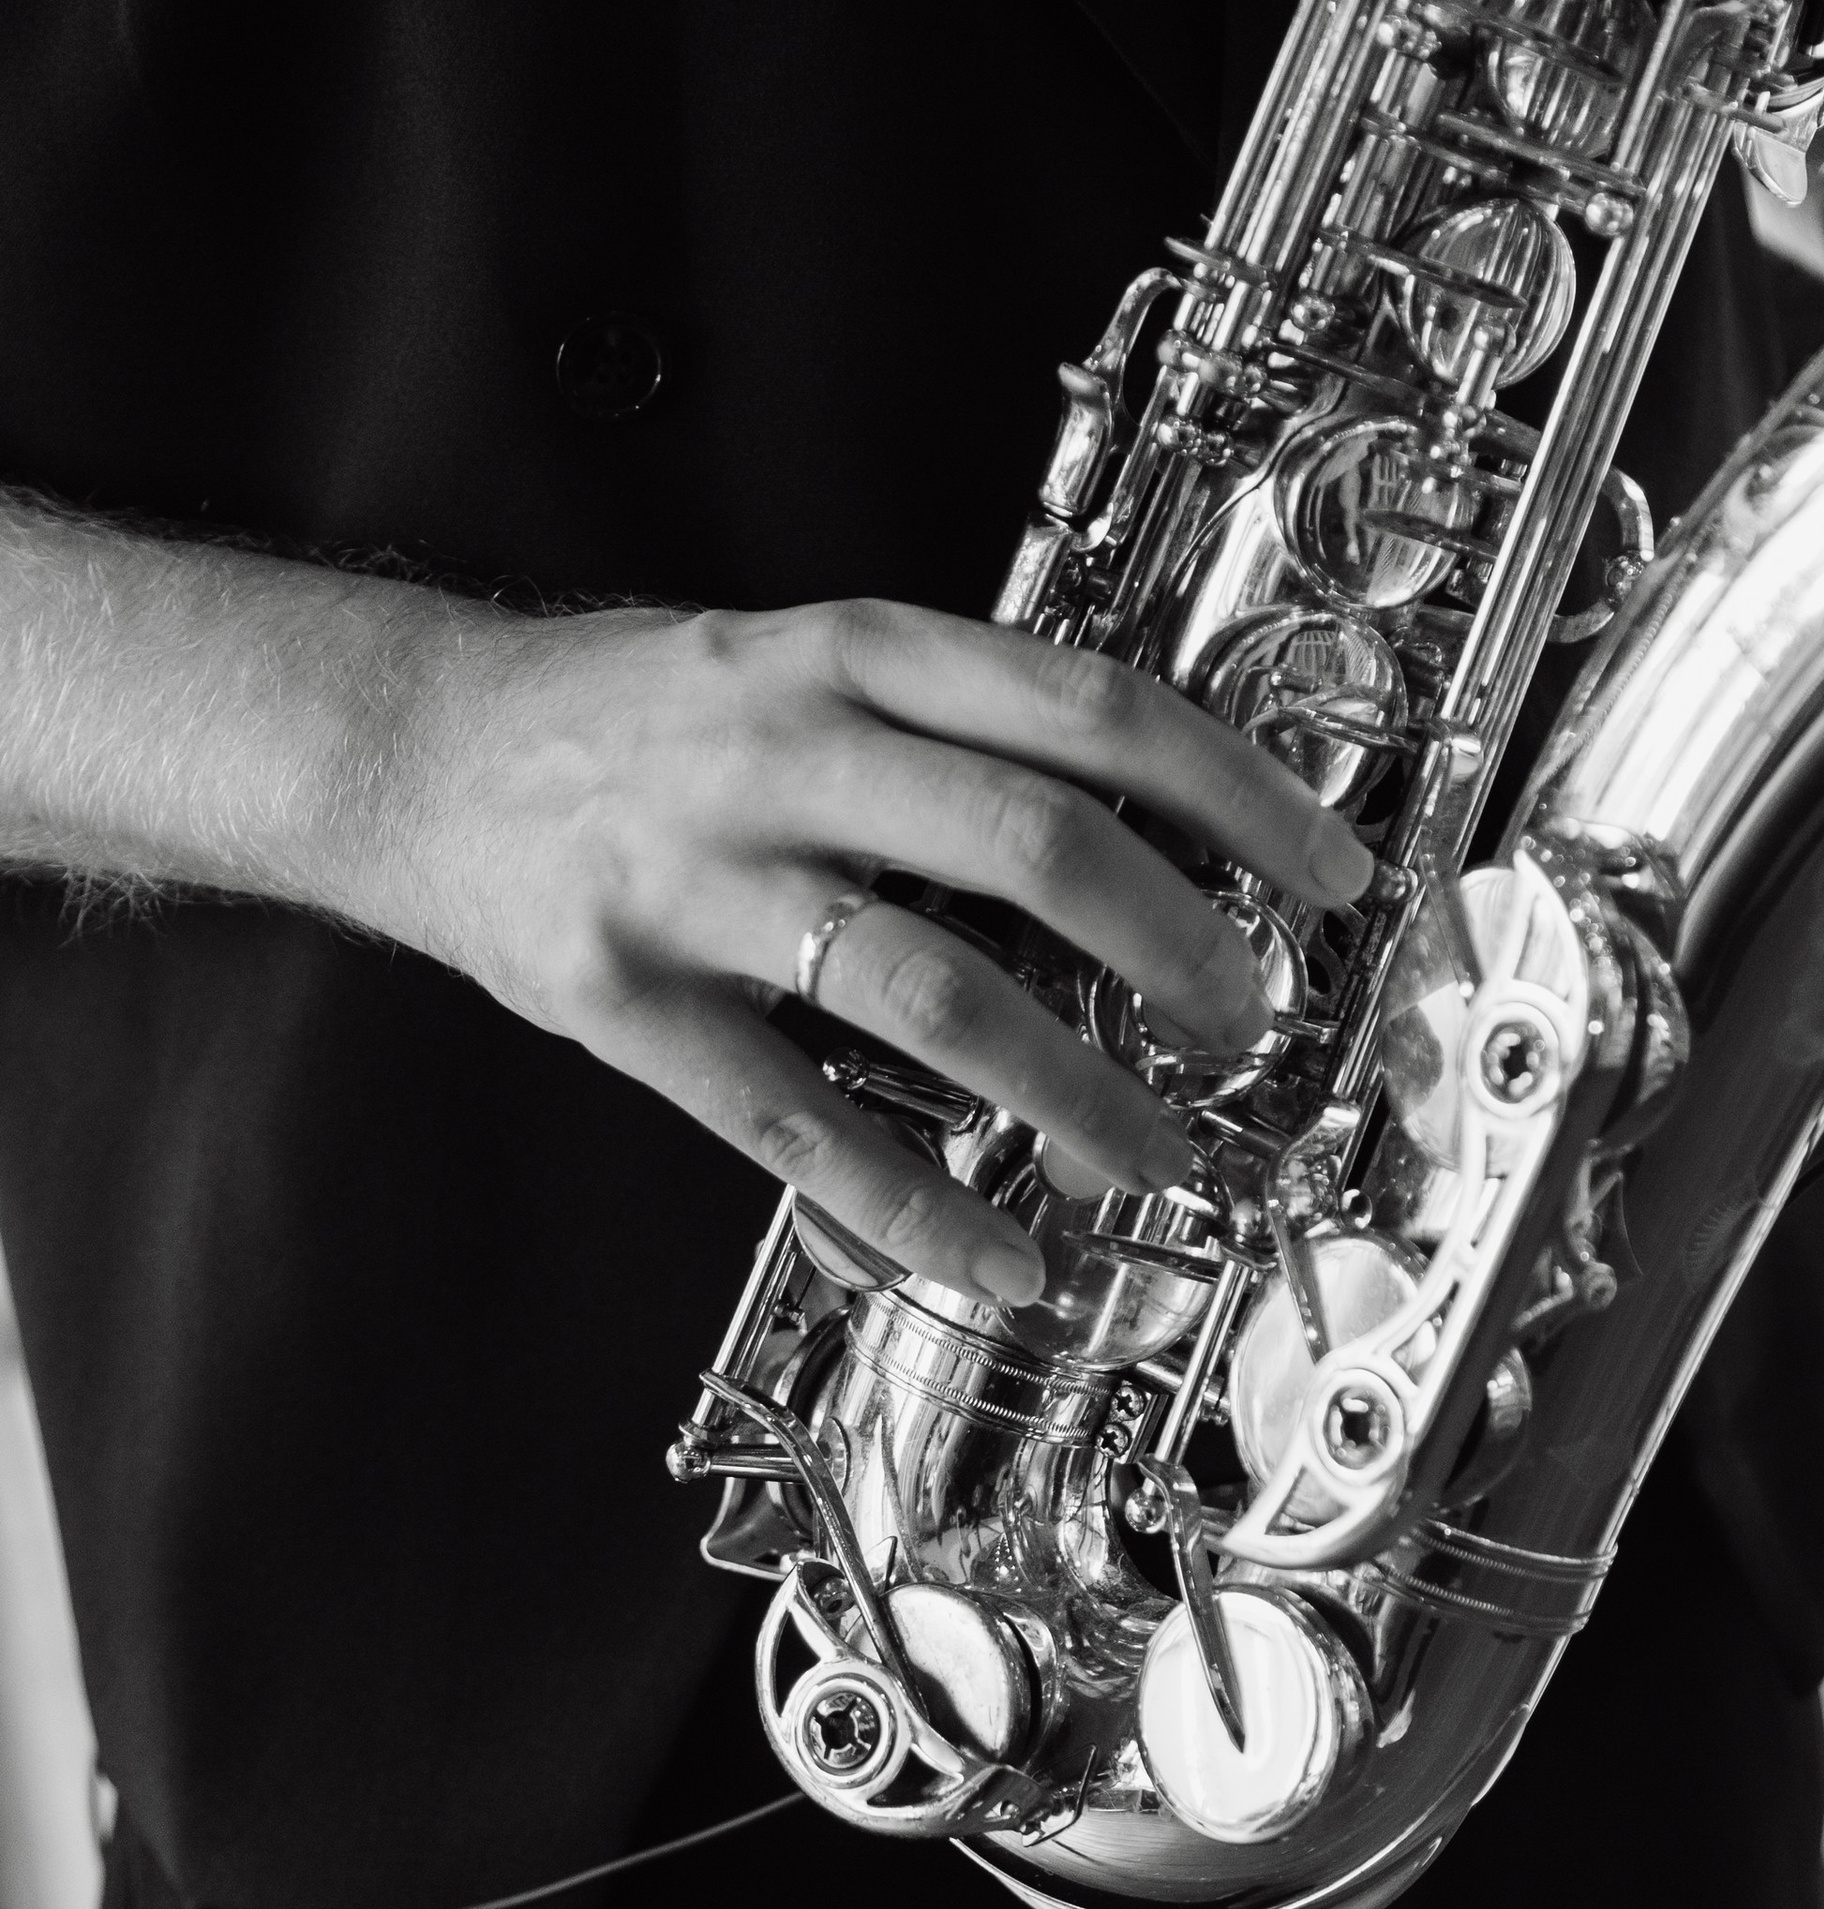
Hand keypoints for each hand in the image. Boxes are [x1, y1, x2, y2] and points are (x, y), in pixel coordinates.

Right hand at [394, 597, 1371, 1306]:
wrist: (408, 750)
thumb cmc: (640, 717)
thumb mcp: (801, 659)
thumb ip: (955, 724)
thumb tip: (1158, 824)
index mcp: (847, 649)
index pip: (1084, 705)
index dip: (1232, 791)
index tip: (1331, 874)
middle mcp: (778, 747)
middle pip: (1029, 840)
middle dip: (1174, 946)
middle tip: (1248, 1023)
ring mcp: (694, 877)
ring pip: (925, 988)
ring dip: (1068, 1089)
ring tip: (1153, 1157)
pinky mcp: (622, 1000)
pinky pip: (791, 1122)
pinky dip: (907, 1207)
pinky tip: (995, 1259)